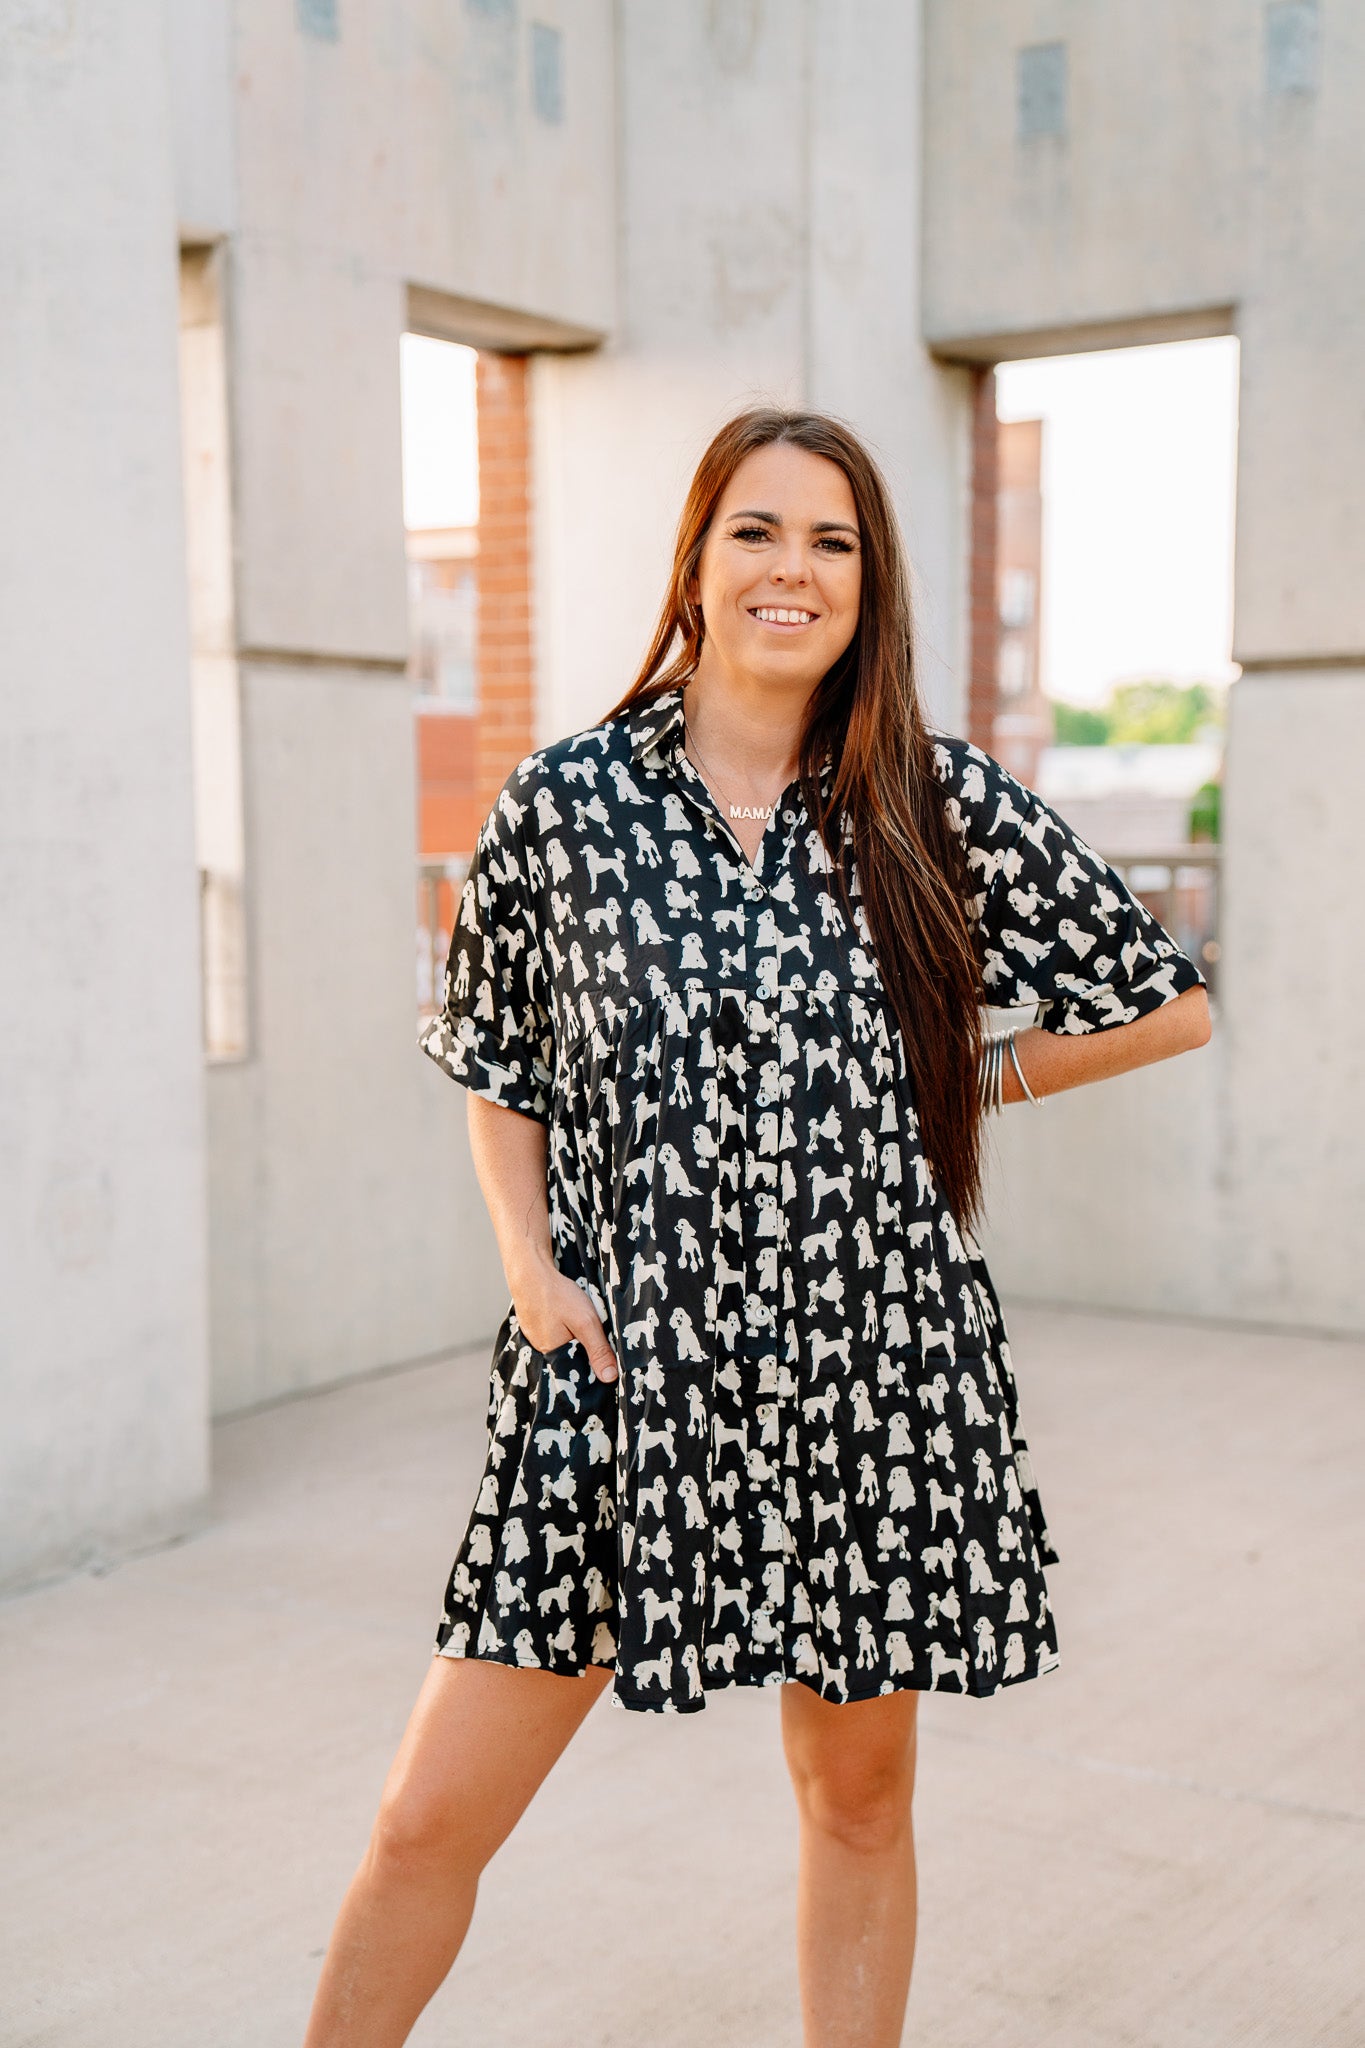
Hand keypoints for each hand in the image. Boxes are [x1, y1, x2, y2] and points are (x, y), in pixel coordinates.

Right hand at [511, 1262, 619, 1384]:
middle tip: (589, 1325)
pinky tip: (565, 1311)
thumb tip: (610, 1378)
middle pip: (570, 1354)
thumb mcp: (585, 1322)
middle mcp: (541, 1349)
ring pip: (562, 1340)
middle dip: (583, 1344)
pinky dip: (562, 1322)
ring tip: (575, 1316)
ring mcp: (535, 1335)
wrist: (530, 1271)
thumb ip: (598, 1350)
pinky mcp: (533, 1323)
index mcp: (553, 1354)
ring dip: (573, 1331)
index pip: (578, 1368)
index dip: (593, 1359)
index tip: (604, 1348)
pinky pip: (553, 1329)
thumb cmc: (556, 1295)